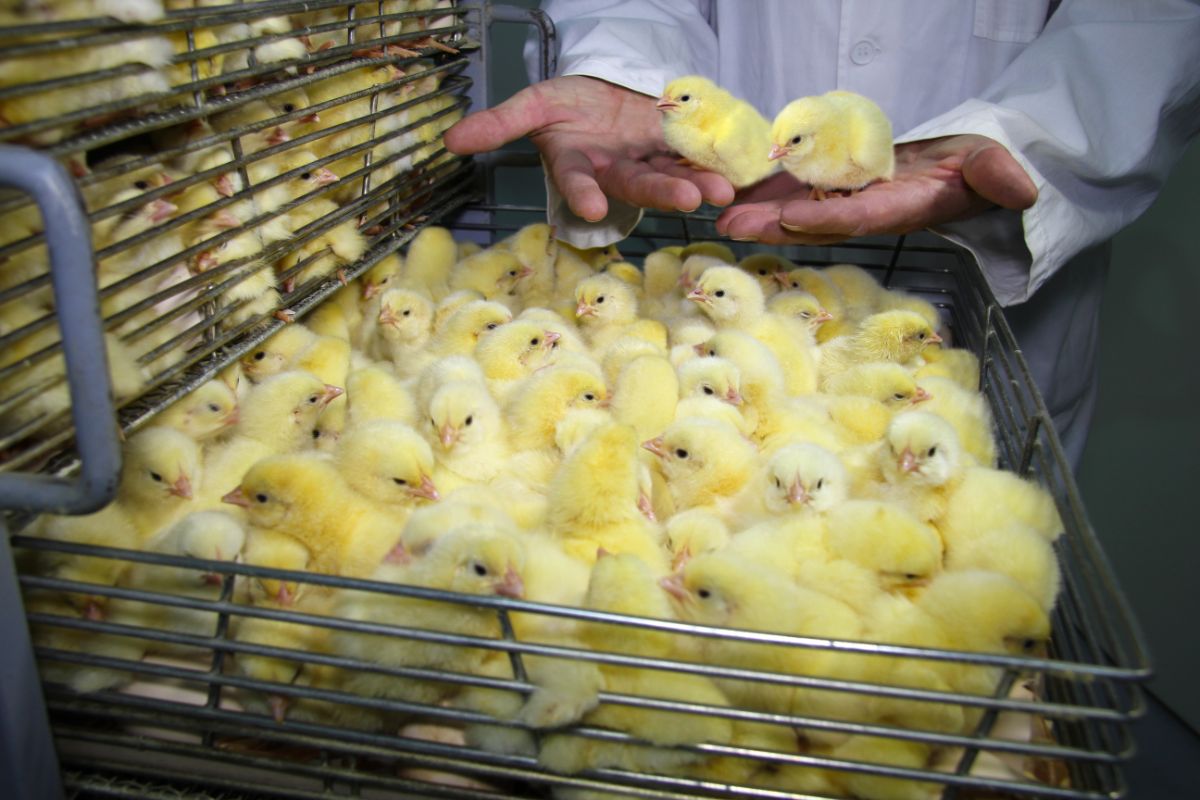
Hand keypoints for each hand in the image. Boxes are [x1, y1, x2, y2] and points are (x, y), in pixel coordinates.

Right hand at [444, 76, 734, 221]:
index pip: (577, 180)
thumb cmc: (567, 102)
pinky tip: (737, 170)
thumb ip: (499, 123)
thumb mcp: (534, 105)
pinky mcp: (674, 149)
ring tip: (720, 191)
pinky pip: (696, 158)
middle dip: (660, 194)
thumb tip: (449, 140)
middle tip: (685, 201)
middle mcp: (615, 171)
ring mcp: (648, 162)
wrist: (603, 90)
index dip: (583, 193)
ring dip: (697, 185)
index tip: (589, 207)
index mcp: (579, 164)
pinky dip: (716, 163)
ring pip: (672, 177)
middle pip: (636, 185)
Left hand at [714, 134, 1037, 243]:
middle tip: (730, 223)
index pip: (859, 218)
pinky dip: (761, 192)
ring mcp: (842, 203)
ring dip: (756, 212)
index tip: (793, 215)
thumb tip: (1023, 191)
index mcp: (897, 210)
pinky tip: (726, 190)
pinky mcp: (829, 189)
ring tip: (716, 211)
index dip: (827, 218)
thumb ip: (997, 176)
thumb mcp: (988, 166)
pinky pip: (791, 192)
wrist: (952, 172)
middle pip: (812, 222)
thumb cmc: (969, 170)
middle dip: (771, 224)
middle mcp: (862, 214)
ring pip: (794, 209)